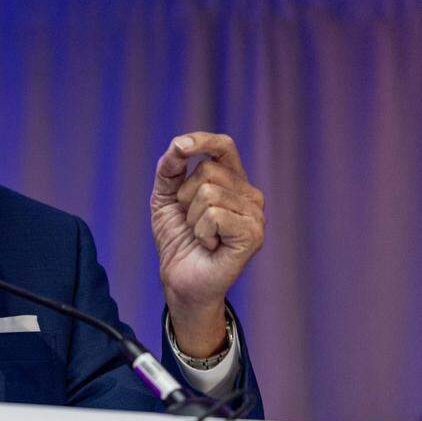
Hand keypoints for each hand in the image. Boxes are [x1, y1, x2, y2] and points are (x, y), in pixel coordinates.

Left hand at [151, 133, 264, 355]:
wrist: (180, 280)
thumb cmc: (178, 239)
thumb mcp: (165, 197)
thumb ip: (169, 168)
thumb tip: (179, 144)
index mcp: (232, 181)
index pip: (224, 146)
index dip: (203, 140)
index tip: (181, 146)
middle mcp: (249, 194)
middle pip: (208, 170)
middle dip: (184, 196)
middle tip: (191, 222)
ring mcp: (255, 214)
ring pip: (209, 192)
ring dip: (192, 218)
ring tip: (201, 236)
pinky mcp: (253, 234)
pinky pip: (214, 214)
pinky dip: (201, 232)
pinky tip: (209, 245)